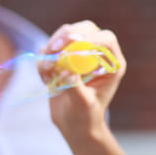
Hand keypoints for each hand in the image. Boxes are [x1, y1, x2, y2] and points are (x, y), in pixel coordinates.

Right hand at [41, 21, 125, 140]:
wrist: (74, 125)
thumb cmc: (84, 117)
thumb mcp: (82, 105)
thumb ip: (75, 87)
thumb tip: (66, 70)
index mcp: (111, 64)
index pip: (106, 40)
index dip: (90, 37)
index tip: (72, 44)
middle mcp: (98, 55)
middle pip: (85, 29)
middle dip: (67, 35)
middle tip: (53, 49)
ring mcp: (80, 53)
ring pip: (65, 34)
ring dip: (51, 48)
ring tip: (46, 73)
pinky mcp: (64, 56)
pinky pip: (51, 48)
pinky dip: (44, 60)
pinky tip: (47, 80)